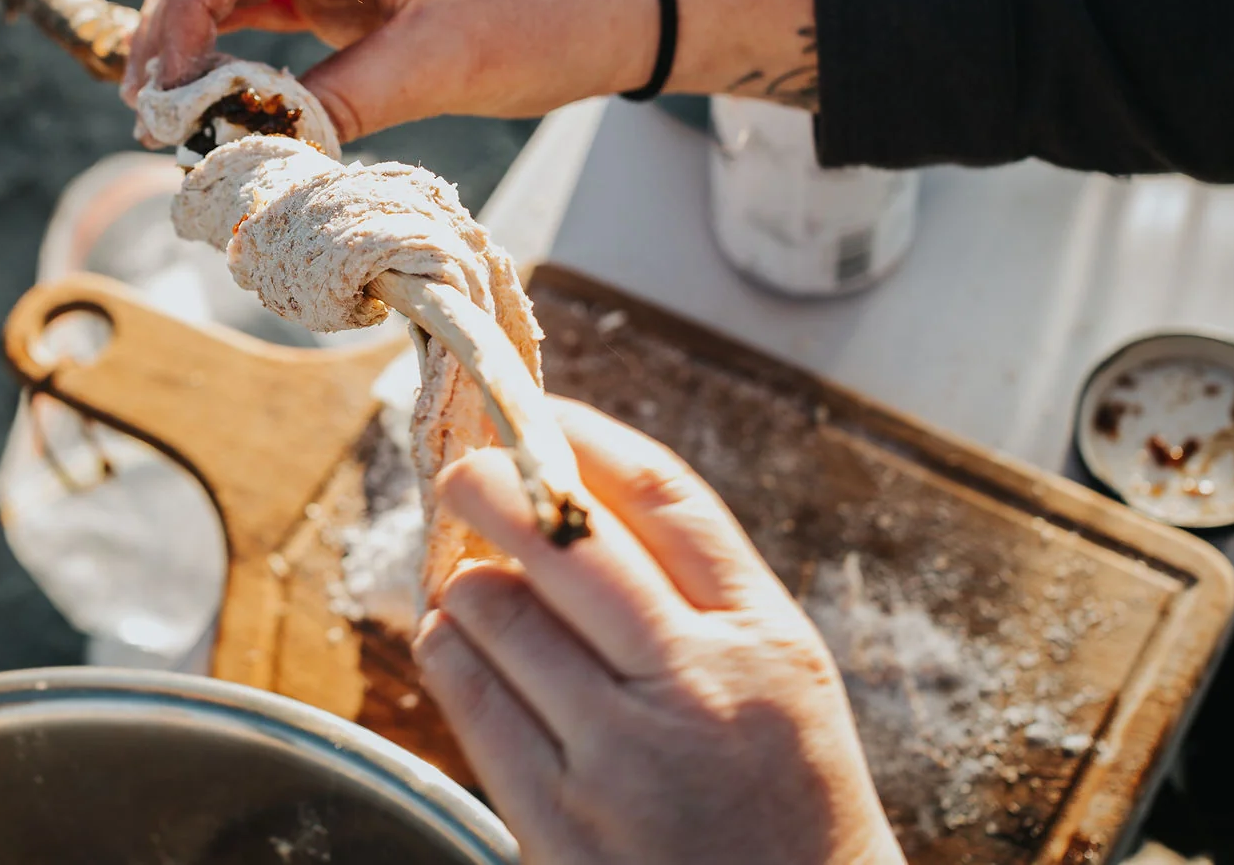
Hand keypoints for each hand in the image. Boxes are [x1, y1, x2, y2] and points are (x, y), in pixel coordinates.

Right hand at [122, 0, 657, 140]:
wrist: (618, 12)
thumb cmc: (547, 15)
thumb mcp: (446, 61)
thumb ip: (345, 98)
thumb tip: (257, 145)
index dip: (184, 1)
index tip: (162, 76)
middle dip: (174, 30)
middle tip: (146, 110)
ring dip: (196, 49)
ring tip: (162, 117)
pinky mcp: (350, 0)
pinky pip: (270, 23)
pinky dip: (236, 62)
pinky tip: (207, 102)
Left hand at [414, 398, 901, 864]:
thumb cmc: (785, 798)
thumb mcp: (781, 674)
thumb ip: (697, 587)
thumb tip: (574, 484)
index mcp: (766, 639)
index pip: (665, 500)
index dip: (585, 437)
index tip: (537, 411)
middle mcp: (695, 687)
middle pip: (566, 540)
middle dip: (495, 486)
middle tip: (463, 471)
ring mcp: (619, 757)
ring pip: (498, 612)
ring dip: (466, 579)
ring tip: (468, 579)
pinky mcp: (558, 821)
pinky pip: (469, 697)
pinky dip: (447, 649)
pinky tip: (453, 640)